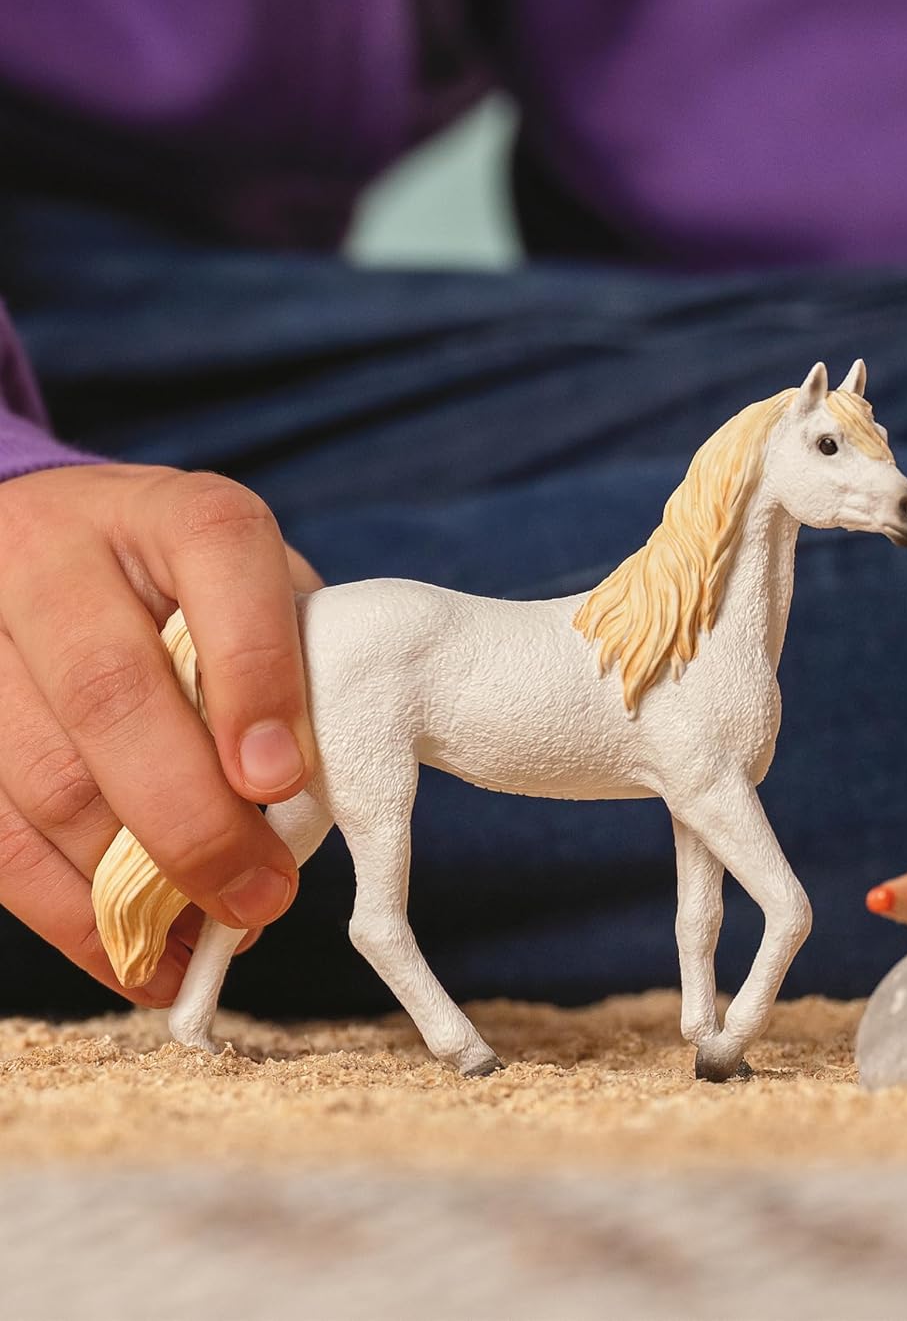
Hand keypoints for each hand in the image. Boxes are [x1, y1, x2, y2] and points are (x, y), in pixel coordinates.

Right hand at [0, 464, 320, 1003]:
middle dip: (192, 818)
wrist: (54, 544)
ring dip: (130, 884)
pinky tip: (136, 955)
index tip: (282, 781)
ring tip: (215, 932)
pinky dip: (67, 912)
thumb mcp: (256, 590)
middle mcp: (56, 556)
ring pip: (41, 777)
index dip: (252, 678)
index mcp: (169, 512)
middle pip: (110, 693)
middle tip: (262, 896)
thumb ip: (289, 663)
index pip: (218, 563)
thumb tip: (305, 798)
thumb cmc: (192, 588)